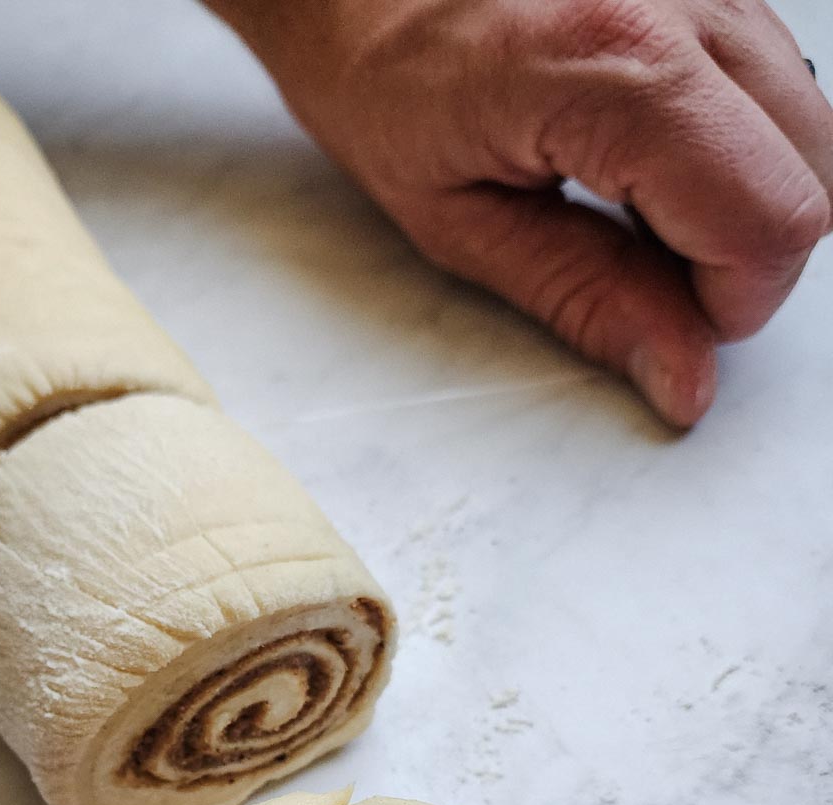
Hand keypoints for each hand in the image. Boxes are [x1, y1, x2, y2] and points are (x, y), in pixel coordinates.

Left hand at [209, 0, 832, 424]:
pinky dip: (733, 140)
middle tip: (648, 269)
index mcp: (612, 67)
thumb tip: (682, 376)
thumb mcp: (460, 225)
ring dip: (742, 194)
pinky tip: (649, 152)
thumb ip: (585, 300)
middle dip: (746, 255)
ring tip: (635, 203)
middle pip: (810, 175)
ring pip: (806, 125)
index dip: (729, 303)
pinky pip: (772, 77)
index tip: (670, 321)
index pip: (769, 220)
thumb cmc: (377, 76)